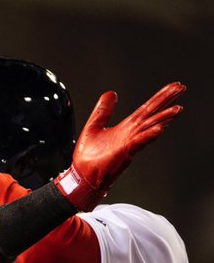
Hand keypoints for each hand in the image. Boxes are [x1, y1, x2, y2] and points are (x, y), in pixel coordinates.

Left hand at [55, 82, 183, 210]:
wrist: (81, 175)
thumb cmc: (89, 156)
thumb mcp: (94, 126)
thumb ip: (103, 110)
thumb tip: (110, 93)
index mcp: (126, 127)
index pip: (146, 109)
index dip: (160, 97)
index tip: (174, 87)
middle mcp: (131, 134)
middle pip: (152, 114)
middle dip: (167, 101)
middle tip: (182, 88)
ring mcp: (129, 143)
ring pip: (150, 128)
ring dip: (163, 118)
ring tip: (177, 109)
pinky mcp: (124, 153)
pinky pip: (138, 143)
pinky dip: (148, 136)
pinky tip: (158, 129)